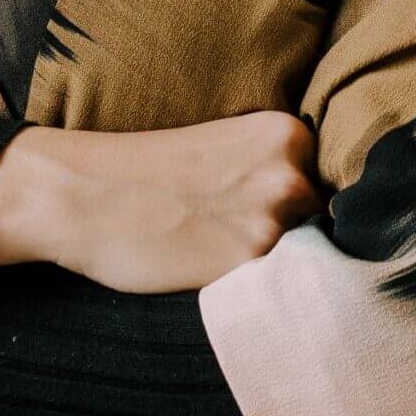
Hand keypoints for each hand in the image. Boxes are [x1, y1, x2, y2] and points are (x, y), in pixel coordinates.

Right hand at [0, 110, 328, 294]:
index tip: (273, 206)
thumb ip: (272, 170)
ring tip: (219, 244)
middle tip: (238, 227)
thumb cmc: (141, 168)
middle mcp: (290, 173)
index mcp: (285, 133)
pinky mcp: (247, 265)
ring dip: (276, 256)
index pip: (334, 177)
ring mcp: (273, 221)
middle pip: (328, 217)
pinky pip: (275, 282)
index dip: (307, 198)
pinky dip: (253, 281)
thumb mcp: (221, 148)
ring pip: (306, 252)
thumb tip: (322, 209)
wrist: (80, 194)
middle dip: (296, 227)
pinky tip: (211, 264)